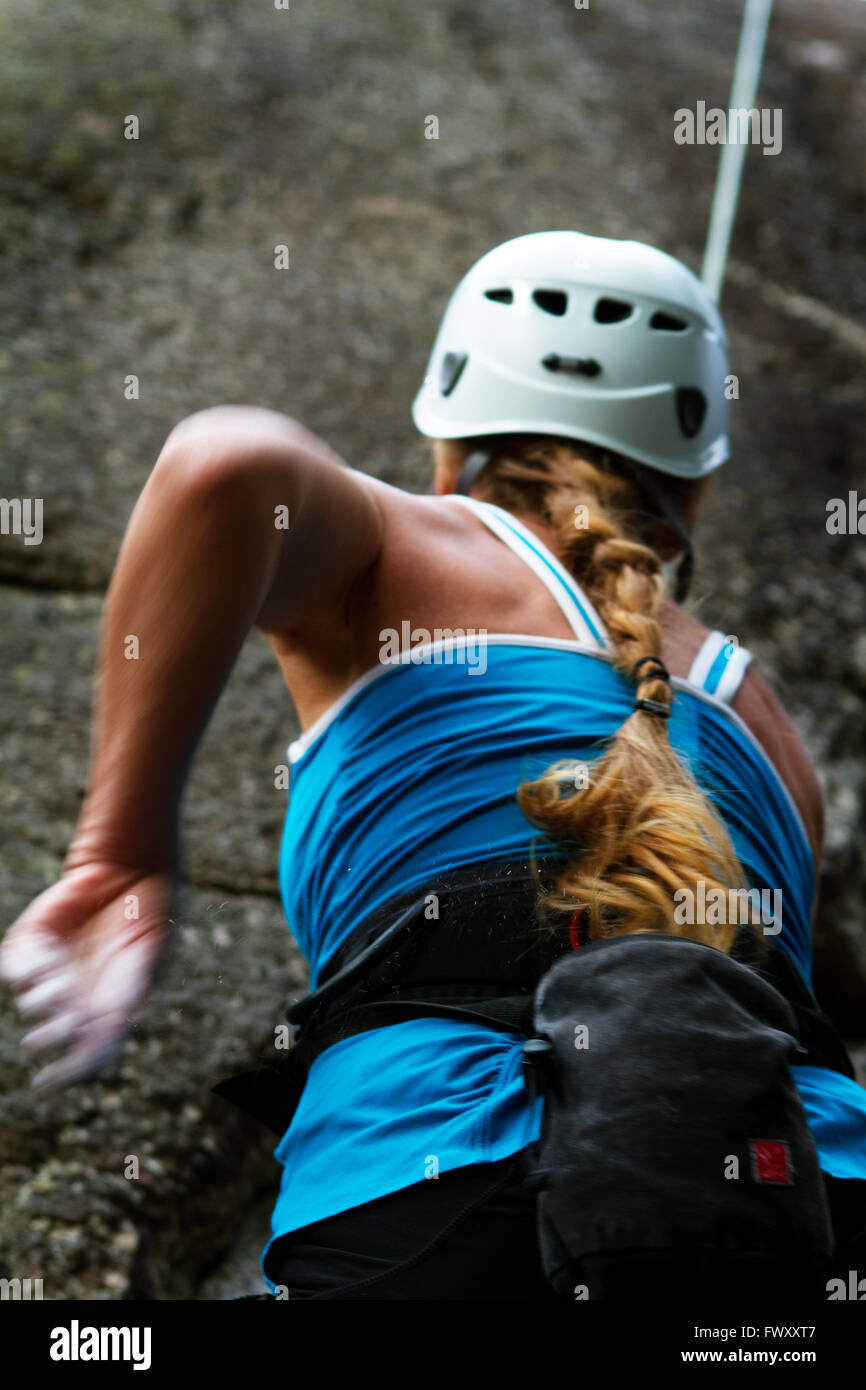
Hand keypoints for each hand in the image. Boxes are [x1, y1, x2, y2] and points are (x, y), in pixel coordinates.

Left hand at [0, 861, 174, 1087]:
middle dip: (53, 1037)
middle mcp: (77, 991)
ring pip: (32, 1004)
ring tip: (62, 986)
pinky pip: (13, 971)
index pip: (86, 1051)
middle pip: (54, 1034)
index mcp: (110, 1003)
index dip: (71, 1070)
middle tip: (59, 1029)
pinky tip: (49, 959)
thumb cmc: (149, 912)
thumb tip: (102, 1044)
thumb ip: (126, 1001)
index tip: (56, 1080)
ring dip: (46, 1002)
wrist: (132, 863)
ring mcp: (52, 968)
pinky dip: (26, 972)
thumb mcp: (148, 961)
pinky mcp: (31, 943)